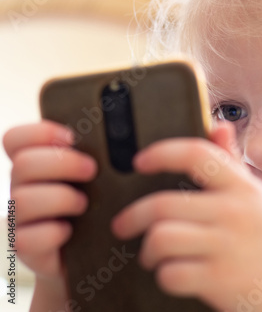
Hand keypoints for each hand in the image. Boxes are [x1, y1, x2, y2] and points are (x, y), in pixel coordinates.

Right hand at [3, 121, 96, 281]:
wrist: (98, 251)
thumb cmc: (101, 206)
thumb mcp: (102, 178)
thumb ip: (101, 156)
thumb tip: (122, 138)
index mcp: (36, 165)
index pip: (16, 139)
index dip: (40, 133)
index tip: (72, 137)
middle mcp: (22, 187)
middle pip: (23, 164)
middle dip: (63, 163)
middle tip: (92, 170)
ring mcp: (21, 218)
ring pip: (22, 200)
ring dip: (59, 198)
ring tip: (84, 204)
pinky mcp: (26, 247)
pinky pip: (26, 238)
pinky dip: (51, 233)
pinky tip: (69, 232)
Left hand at [112, 122, 261, 311]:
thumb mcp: (256, 196)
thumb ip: (232, 162)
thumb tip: (219, 125)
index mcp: (242, 187)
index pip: (195, 154)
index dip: (161, 152)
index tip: (140, 161)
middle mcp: (234, 212)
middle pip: (161, 205)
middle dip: (132, 217)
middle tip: (123, 225)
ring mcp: (227, 247)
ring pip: (160, 239)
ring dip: (148, 250)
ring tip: (152, 254)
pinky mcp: (220, 280)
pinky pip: (170, 273)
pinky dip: (164, 275)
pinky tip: (172, 273)